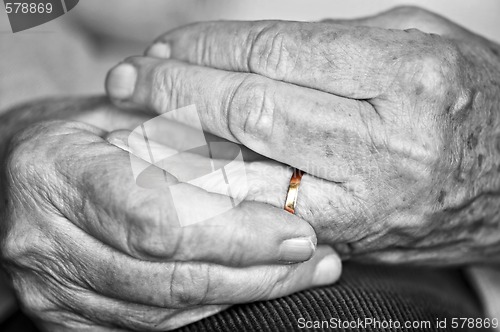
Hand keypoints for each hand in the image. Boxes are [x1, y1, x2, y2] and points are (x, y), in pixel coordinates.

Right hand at [0, 115, 340, 330]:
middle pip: (167, 276)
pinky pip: (148, 327)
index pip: (157, 218)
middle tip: (315, 259)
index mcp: (56, 174)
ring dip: (241, 296)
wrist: (17, 172)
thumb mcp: (126, 113)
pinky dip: (206, 313)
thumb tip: (268, 164)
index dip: (233, 233)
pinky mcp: (64, 317)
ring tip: (297, 275)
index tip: (296, 232)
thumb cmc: (78, 134)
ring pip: (163, 311)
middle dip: (254, 273)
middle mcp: (44, 241)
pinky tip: (247, 291)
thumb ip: (185, 135)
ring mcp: (51, 288)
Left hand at [105, 6, 499, 264]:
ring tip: (137, 125)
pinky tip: (179, 171)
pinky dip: (214, 191)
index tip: (166, 46)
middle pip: (252, 112)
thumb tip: (240, 52)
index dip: (207, 47)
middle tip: (130, 82)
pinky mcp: (351, 239)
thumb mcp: (412, 41)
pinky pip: (264, 215)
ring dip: (181, 147)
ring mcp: (366, 202)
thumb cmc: (469, 99)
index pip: (275, 54)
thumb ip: (329, 44)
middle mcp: (386, 144)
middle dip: (178, 92)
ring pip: (248, 175)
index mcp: (405, 75)